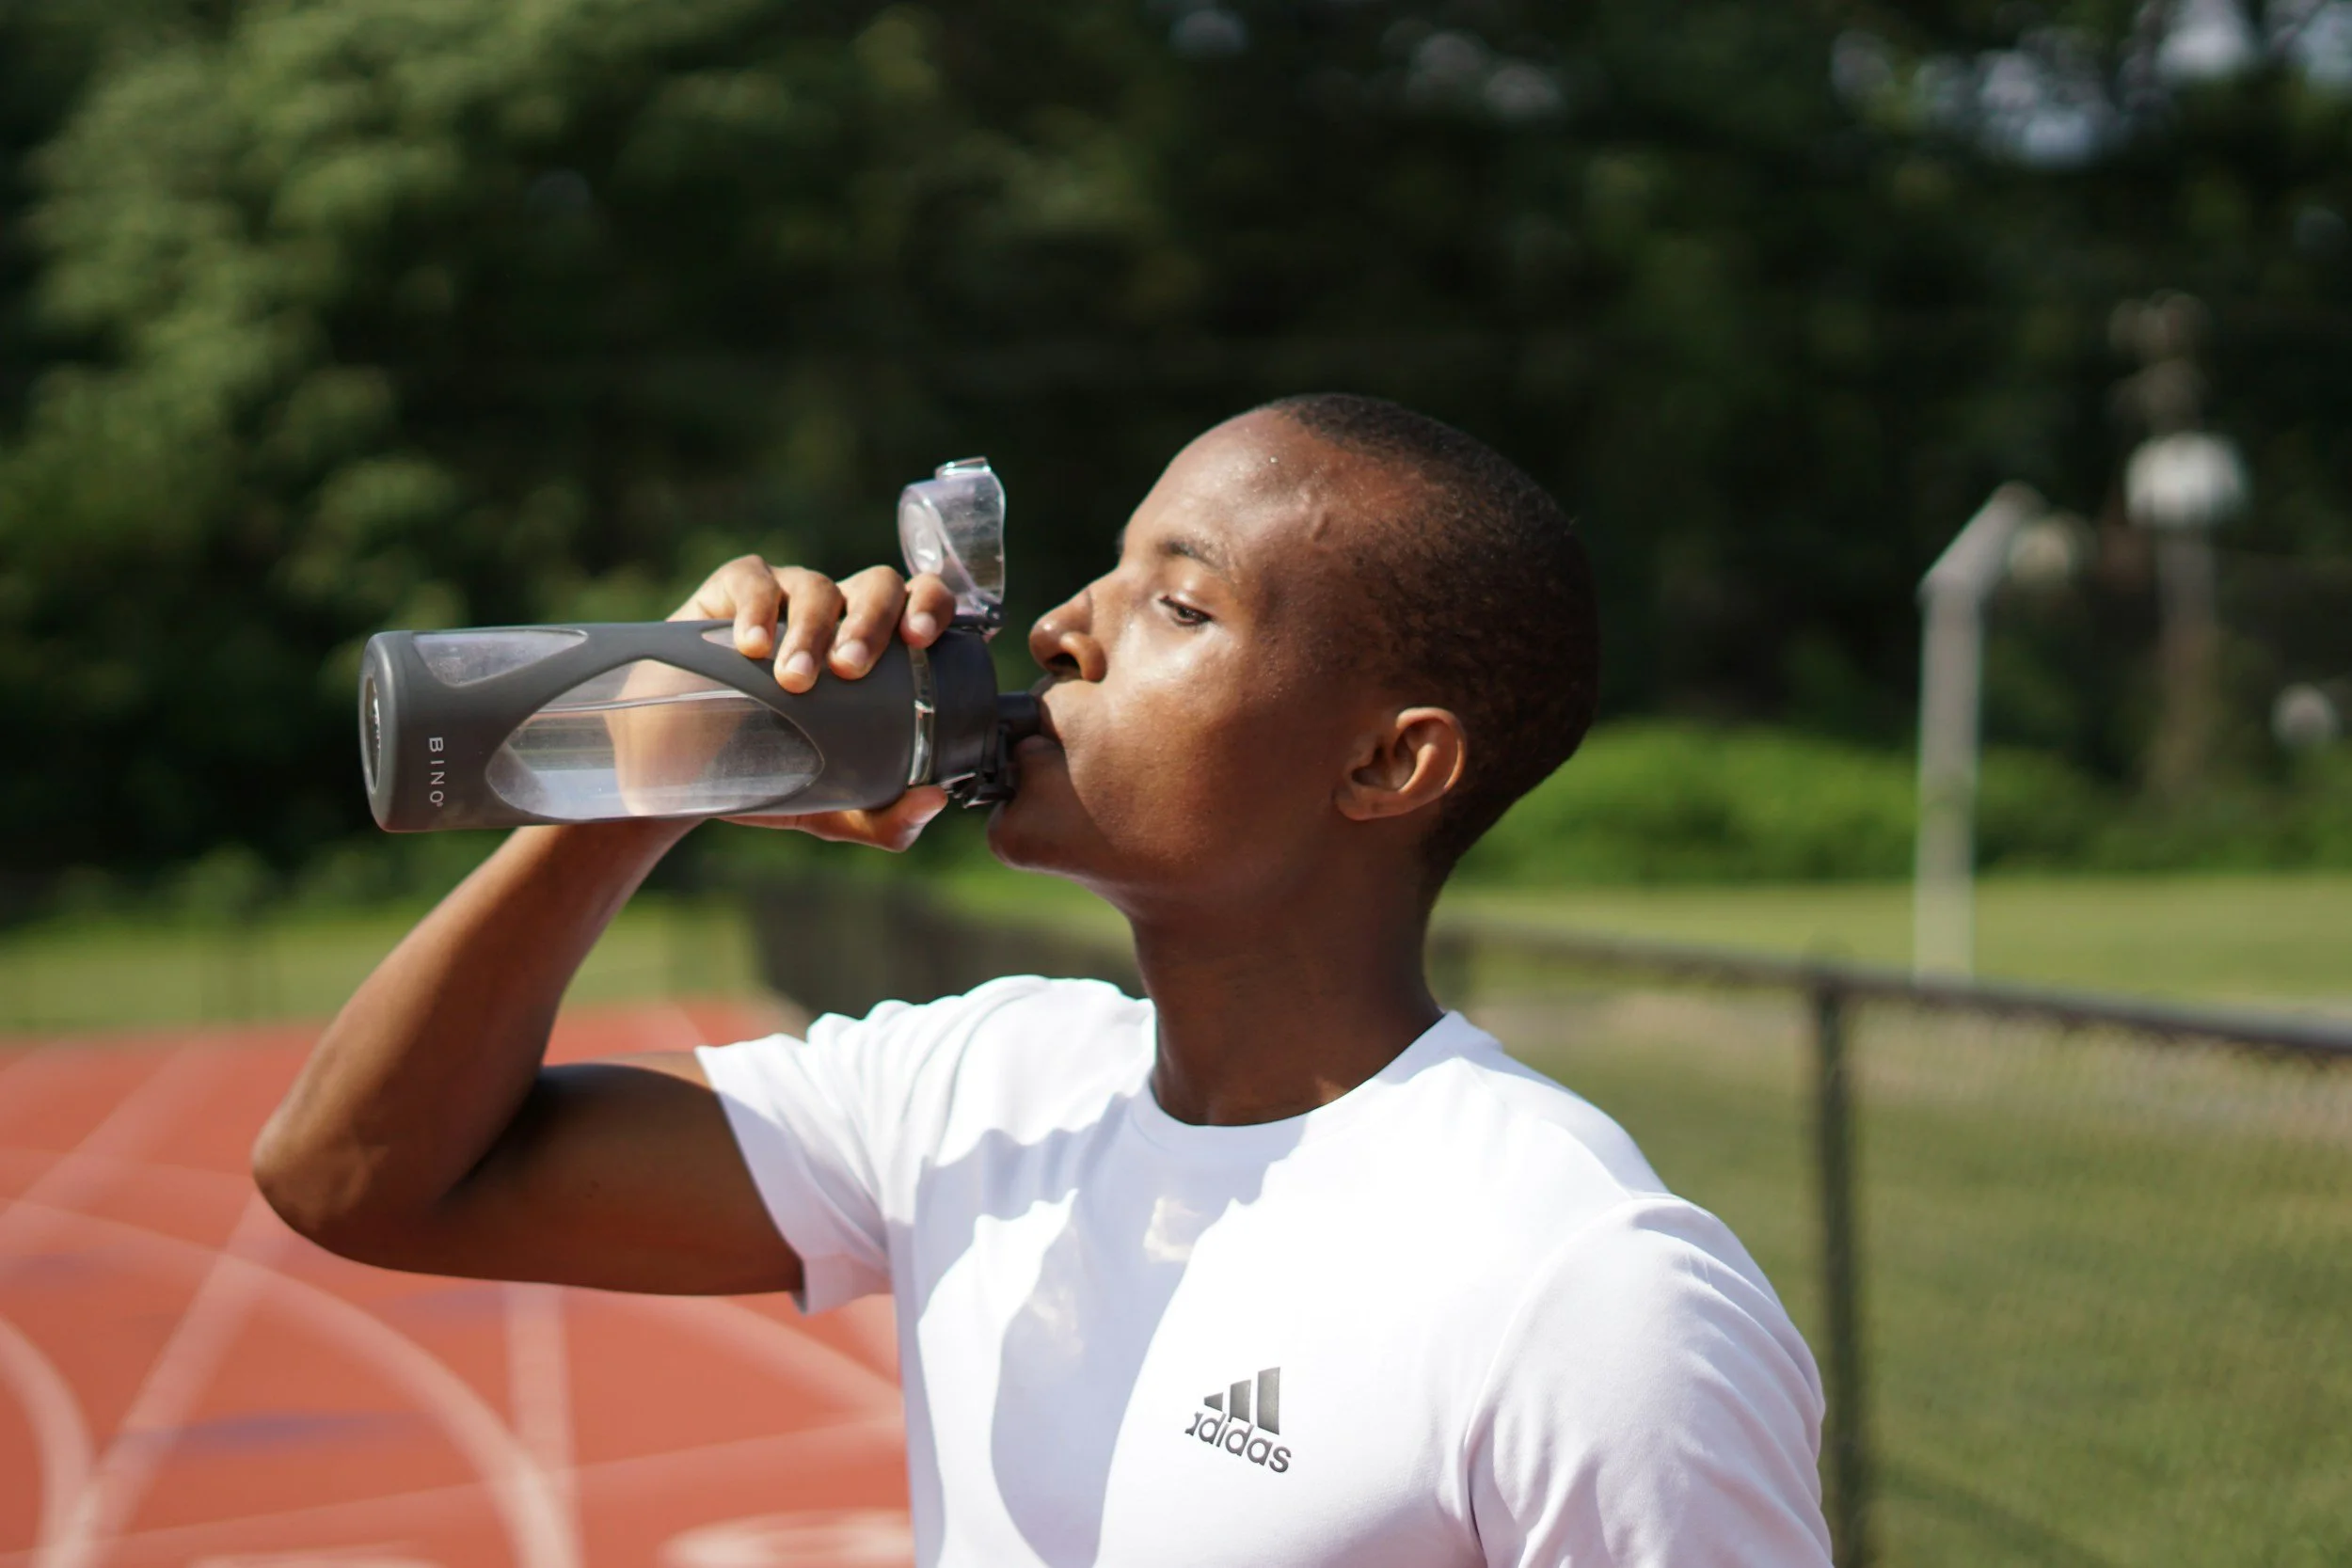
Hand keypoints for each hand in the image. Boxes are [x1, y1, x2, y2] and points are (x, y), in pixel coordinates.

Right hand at [660, 555, 958, 848]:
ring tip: (793, 679)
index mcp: (882, 650)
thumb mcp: (834, 808)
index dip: (931, 606)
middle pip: (878, 586)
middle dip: (871, 622)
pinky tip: (751, 646)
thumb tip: (933, 801)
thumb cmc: (776, 775)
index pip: (923, 602)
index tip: (919, 639)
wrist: (688, 772)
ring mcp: (788, 597)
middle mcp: (842, 614)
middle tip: (850, 670)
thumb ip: (887, 819)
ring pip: (818, 587)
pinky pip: (753, 580)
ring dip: (811, 631)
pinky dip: (757, 609)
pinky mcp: (731, 592)